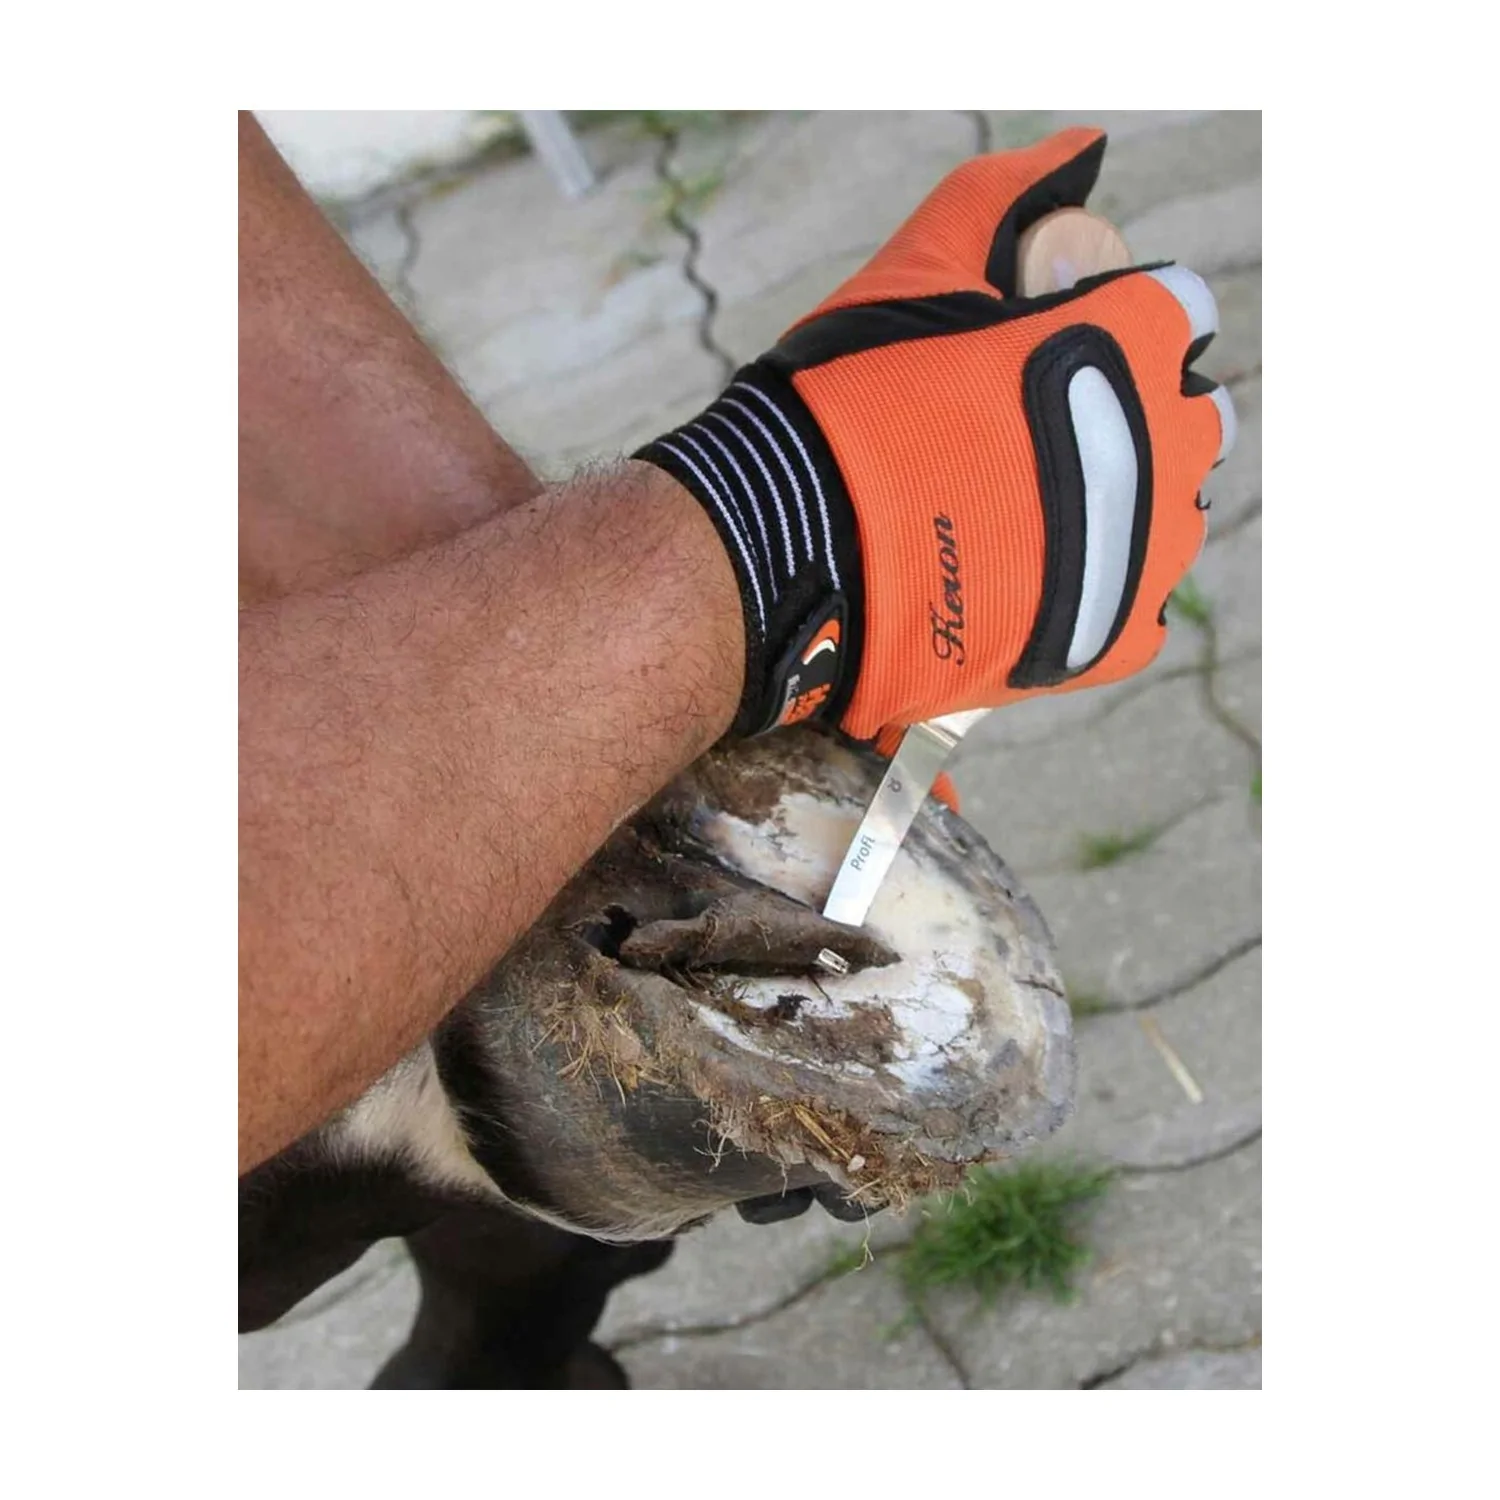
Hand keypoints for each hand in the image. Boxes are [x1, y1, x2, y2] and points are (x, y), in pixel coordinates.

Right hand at [637, 128, 1234, 740]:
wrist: (793, 550)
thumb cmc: (850, 401)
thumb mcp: (918, 269)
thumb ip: (1004, 195)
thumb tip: (1078, 151)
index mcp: (1135, 339)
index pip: (1177, 313)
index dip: (1118, 321)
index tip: (1056, 349)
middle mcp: (1166, 445)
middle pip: (1191, 420)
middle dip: (1134, 414)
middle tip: (1033, 434)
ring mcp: (1145, 551)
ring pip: (1173, 516)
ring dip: (1123, 505)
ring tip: (1025, 513)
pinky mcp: (1114, 640)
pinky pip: (1141, 606)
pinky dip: (1100, 592)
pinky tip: (1030, 576)